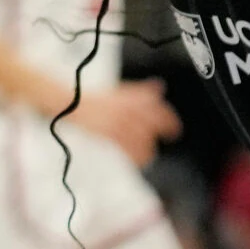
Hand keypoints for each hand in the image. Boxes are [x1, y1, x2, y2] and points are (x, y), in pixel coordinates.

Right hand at [61, 80, 180, 165]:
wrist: (74, 104)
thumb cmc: (96, 99)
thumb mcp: (120, 91)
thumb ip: (141, 91)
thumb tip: (159, 87)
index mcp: (131, 97)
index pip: (157, 107)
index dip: (170, 118)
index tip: (175, 128)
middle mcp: (128, 108)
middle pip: (154, 123)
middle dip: (165, 131)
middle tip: (171, 136)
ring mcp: (120, 121)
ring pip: (143, 138)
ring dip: (150, 148)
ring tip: (151, 153)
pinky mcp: (111, 133)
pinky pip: (130, 149)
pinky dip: (137, 157)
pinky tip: (140, 161)